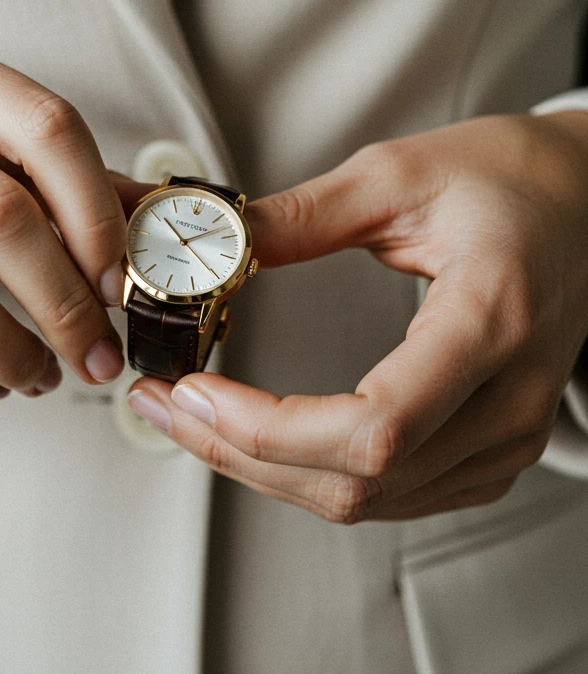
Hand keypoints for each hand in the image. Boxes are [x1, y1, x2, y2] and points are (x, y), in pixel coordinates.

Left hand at [127, 112, 587, 520]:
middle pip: (359, 479)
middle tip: (162, 406)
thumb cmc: (512, 180)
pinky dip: (311, 476)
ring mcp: (509, 437)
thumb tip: (211, 248)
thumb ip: (300, 216)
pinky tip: (261, 440)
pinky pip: (392, 496)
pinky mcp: (495, 452)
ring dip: (263, 469)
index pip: (376, 425)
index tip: (193, 391)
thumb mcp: (401, 173)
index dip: (269, 430)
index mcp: (491, 321)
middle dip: (240, 452)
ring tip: (191, 419)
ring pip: (367, 500)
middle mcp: (509, 398)